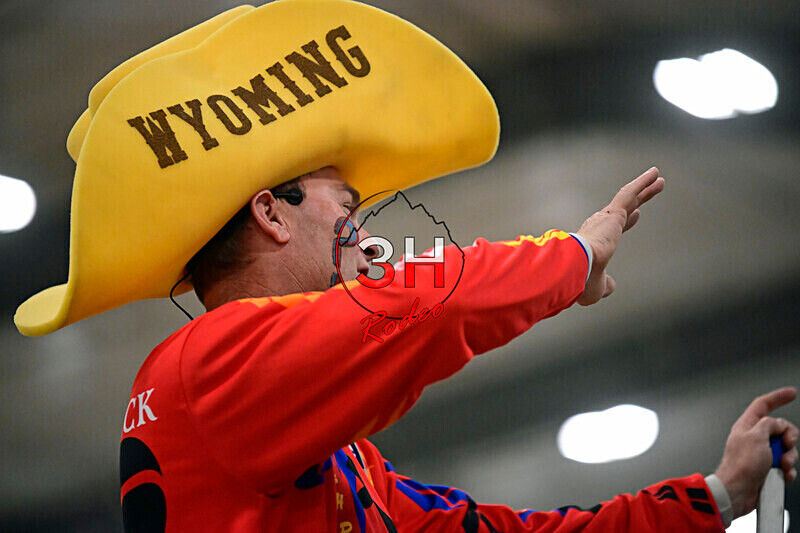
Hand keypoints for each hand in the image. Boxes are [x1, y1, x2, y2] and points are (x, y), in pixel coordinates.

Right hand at [575, 166, 663, 305]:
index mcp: (593, 242)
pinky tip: (655, 174)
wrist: (573, 269)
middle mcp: (598, 226)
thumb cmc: (581, 281)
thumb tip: (611, 286)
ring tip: (658, 176)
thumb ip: (606, 285)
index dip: (626, 221)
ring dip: (644, 188)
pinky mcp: (612, 214)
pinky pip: (629, 193)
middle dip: (638, 200)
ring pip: (628, 198)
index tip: (637, 214)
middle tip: (650, 190)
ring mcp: (605, 219)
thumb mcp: (597, 287)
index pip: (614, 228)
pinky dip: (642, 182)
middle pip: (624, 209)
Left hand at [714, 387, 798, 518]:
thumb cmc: (741, 465)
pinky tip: (783, 475)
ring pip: (786, 448)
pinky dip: (788, 470)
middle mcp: (754, 438)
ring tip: (781, 465)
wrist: (737, 492)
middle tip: (785, 445)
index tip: (791, 392)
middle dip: (789, 437)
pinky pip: (785, 465)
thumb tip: (778, 424)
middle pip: (780, 428)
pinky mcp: (767, 468)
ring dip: (789, 457)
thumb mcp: (756, 436)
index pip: (762, 405)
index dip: (777, 397)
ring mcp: (761, 454)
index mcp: (747, 426)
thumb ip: (770, 424)